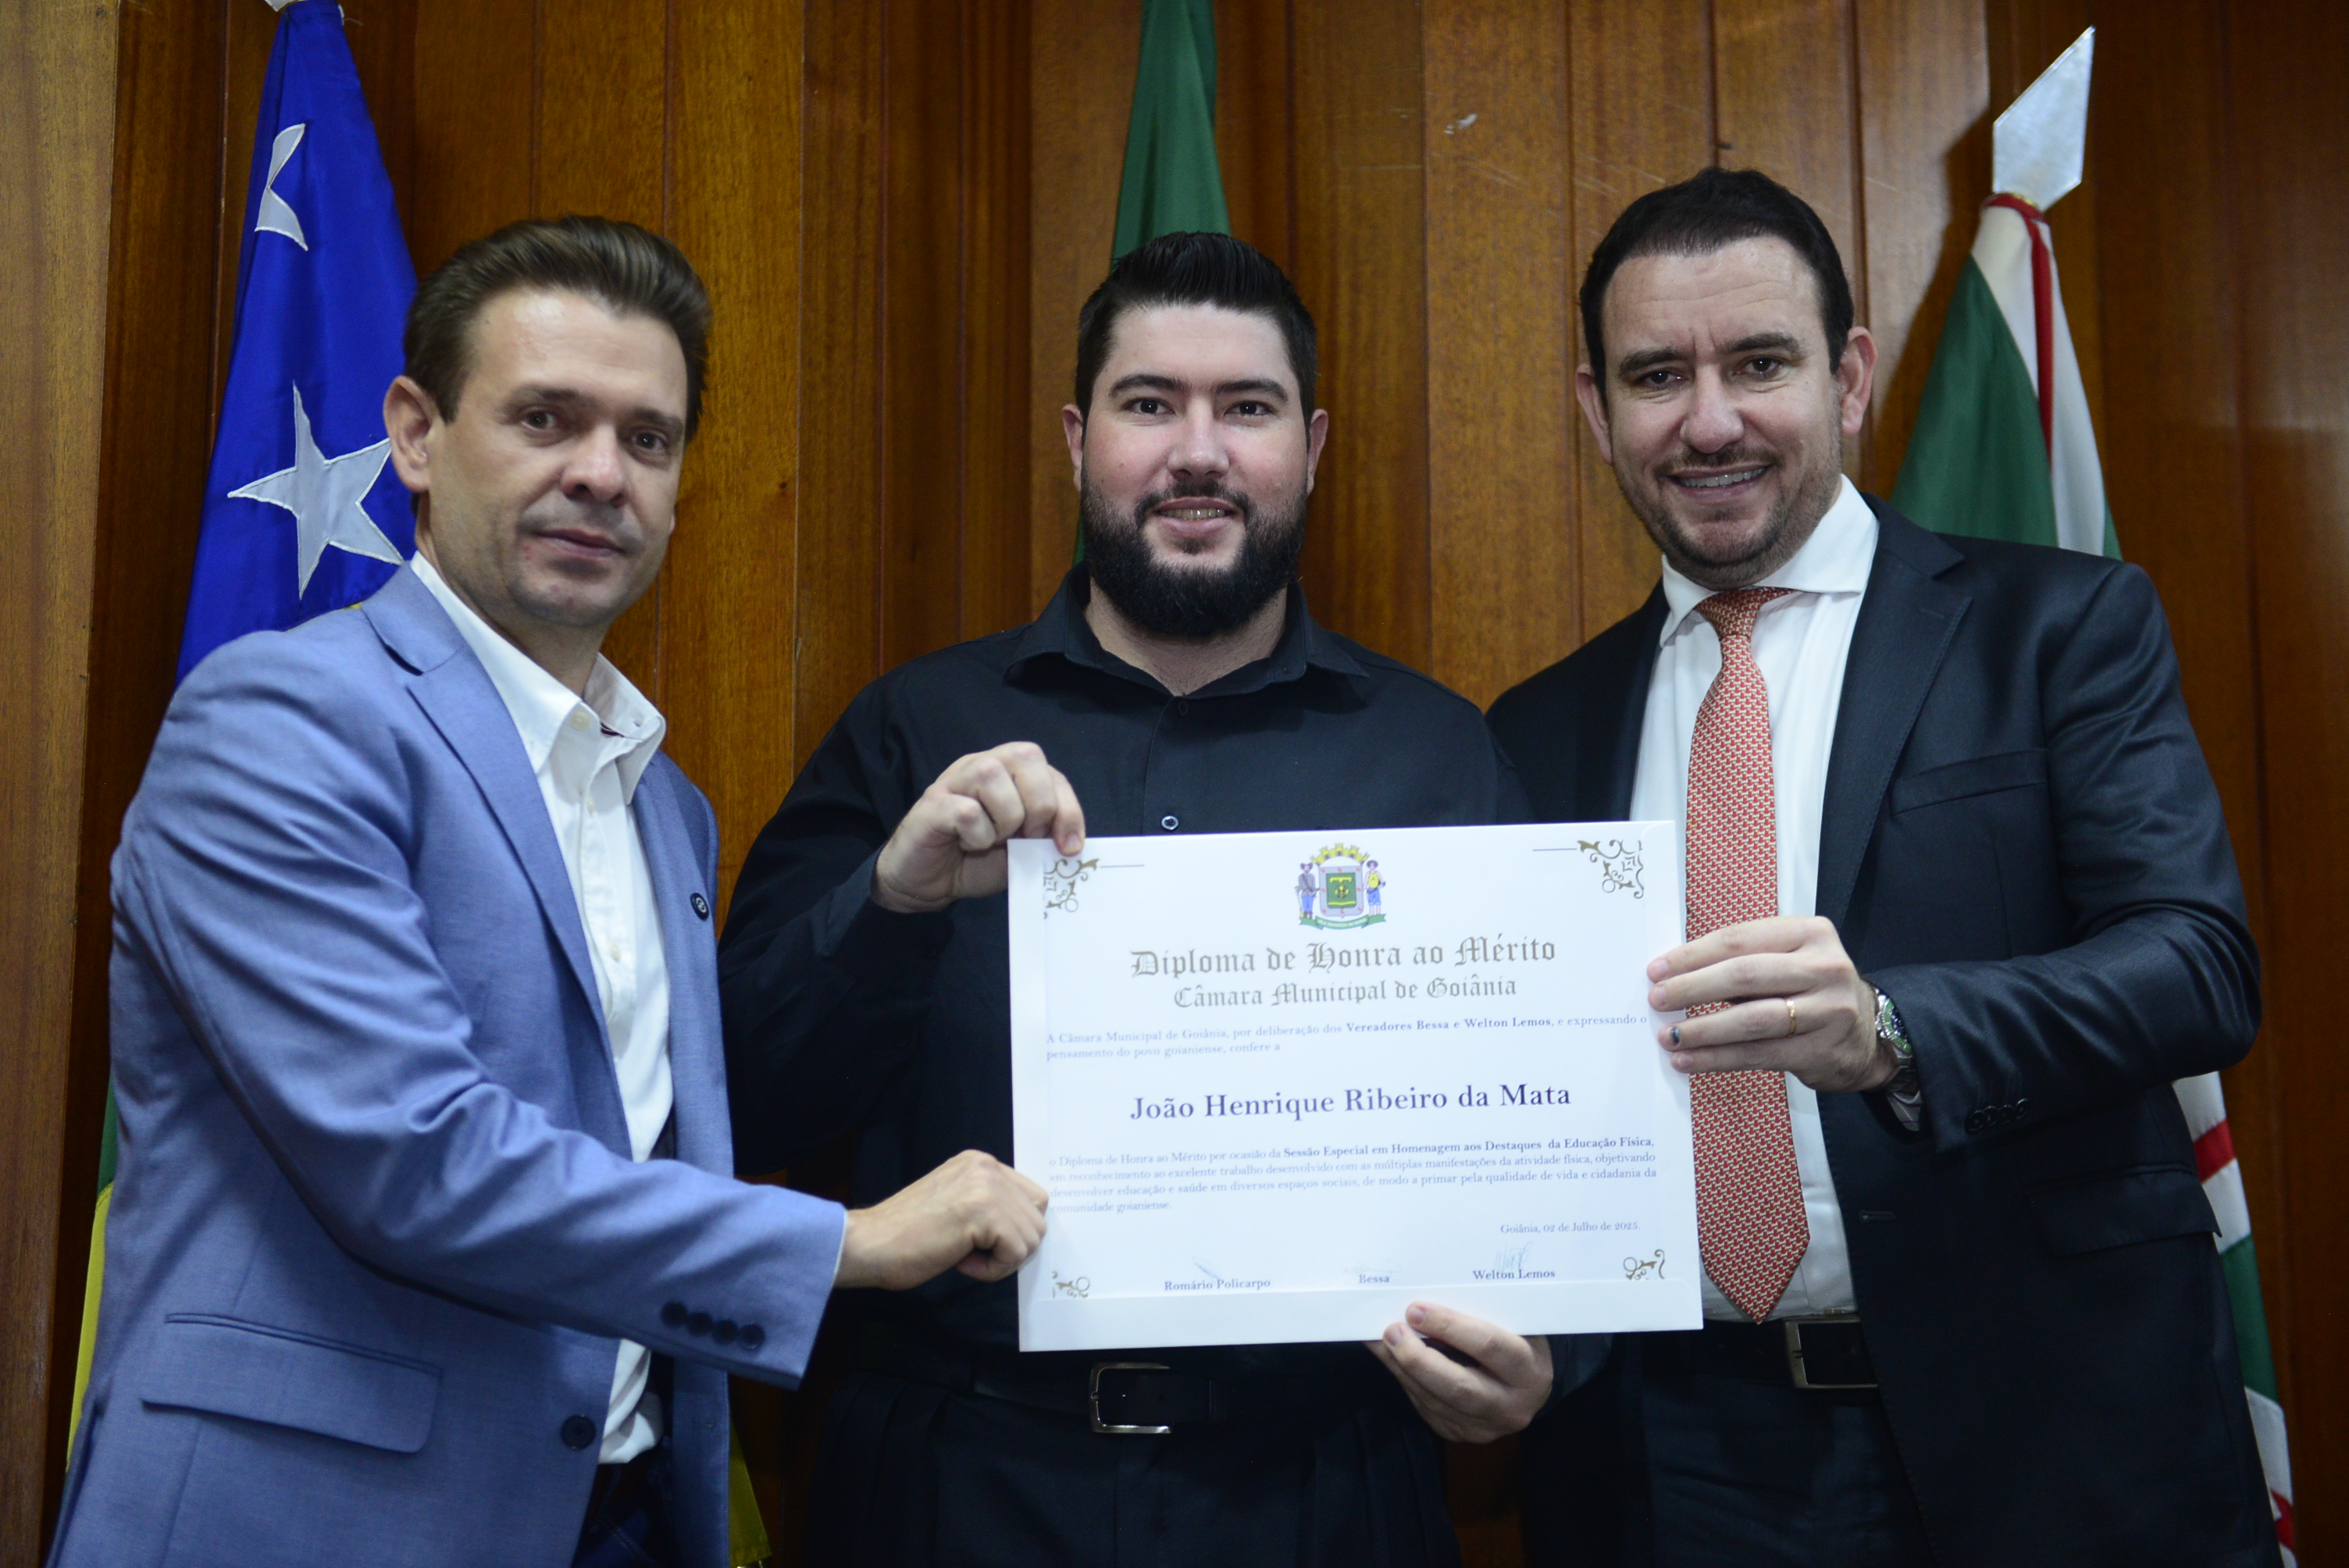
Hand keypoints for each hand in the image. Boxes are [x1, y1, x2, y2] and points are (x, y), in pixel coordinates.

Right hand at [834, 1150, 1049, 1289]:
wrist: (868, 1244)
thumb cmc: (905, 1235)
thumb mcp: (955, 1204)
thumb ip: (987, 1203)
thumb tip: (1024, 1226)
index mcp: (979, 1163)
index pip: (1031, 1197)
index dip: (1013, 1229)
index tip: (982, 1241)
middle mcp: (986, 1167)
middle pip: (1036, 1218)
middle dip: (1010, 1245)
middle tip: (971, 1251)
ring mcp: (986, 1187)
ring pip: (1031, 1238)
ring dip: (1000, 1259)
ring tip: (963, 1255)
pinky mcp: (984, 1212)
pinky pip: (1016, 1253)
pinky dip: (992, 1270)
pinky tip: (961, 1262)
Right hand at [872, 743, 1085, 913]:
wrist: (931, 883)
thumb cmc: (977, 860)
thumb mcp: (1022, 848)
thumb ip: (1045, 834)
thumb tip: (1072, 842)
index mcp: (1010, 772)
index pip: (1051, 772)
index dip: (1068, 808)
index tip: (1069, 846)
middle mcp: (982, 765)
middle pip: (1026, 756)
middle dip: (1039, 806)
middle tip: (1026, 838)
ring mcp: (954, 780)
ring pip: (993, 777)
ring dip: (1005, 820)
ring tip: (992, 840)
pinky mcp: (933, 804)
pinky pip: (966, 811)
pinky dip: (977, 837)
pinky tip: (967, 845)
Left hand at [1367, 1303, 1552, 1442]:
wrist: (1530, 1388)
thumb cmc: (1517, 1341)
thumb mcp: (1512, 1324)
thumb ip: (1478, 1315)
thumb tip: (1424, 1303)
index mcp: (1528, 1370)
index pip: (1488, 1346)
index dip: (1449, 1327)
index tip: (1415, 1310)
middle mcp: (1509, 1406)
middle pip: (1457, 1387)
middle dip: (1417, 1358)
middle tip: (1391, 1330)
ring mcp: (1483, 1427)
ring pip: (1434, 1400)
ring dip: (1401, 1367)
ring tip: (1379, 1339)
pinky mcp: (1459, 1434)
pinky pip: (1424, 1406)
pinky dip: (1403, 1379)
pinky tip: (1389, 1357)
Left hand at [1646, 915, 1892, 1091]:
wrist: (1870, 1036)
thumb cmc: (1812, 991)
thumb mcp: (1790, 960)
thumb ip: (1745, 961)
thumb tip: (1675, 975)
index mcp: (1811, 933)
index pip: (1740, 940)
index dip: (1692, 955)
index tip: (1657, 969)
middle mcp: (1824, 968)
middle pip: (1744, 976)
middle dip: (1692, 988)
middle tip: (1657, 1000)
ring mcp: (1828, 1011)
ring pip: (1750, 1019)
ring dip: (1701, 1029)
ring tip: (1668, 1036)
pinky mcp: (1821, 1050)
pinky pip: (1758, 1054)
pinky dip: (1717, 1059)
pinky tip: (1689, 1061)